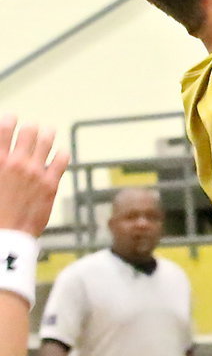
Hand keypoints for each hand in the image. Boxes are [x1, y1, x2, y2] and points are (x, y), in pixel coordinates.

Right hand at [0, 117, 68, 235]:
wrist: (5, 236)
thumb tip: (2, 157)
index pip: (3, 129)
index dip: (8, 121)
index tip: (11, 118)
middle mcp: (16, 162)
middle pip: (27, 132)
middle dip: (29, 128)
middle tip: (31, 127)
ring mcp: (35, 172)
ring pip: (45, 142)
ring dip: (47, 135)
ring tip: (48, 131)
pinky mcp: (50, 185)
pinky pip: (61, 161)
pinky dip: (62, 154)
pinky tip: (62, 153)